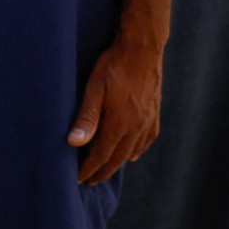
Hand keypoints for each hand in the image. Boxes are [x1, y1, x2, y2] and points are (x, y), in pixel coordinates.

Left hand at [68, 40, 161, 183]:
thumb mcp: (95, 88)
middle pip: (117, 158)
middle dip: (101, 172)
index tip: (77, 179)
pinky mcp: (155, 111)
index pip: (101, 156)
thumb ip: (86, 117)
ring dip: (118, 163)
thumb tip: (74, 143)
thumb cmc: (115, 64)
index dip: (88, 169)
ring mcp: (148, 119)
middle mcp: (136, 125)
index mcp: (120, 123)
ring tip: (105, 170)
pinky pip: (148, 138)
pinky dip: (139, 150)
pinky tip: (132, 154)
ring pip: (132, 150)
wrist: (144, 46)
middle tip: (88, 181)